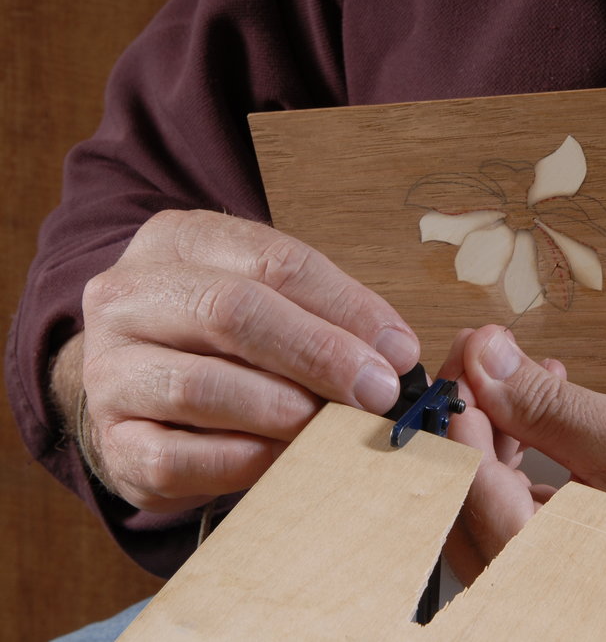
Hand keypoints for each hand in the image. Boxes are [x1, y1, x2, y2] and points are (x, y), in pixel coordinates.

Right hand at [75, 209, 419, 512]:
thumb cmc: (223, 340)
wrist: (141, 387)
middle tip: (377, 392)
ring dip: (284, 412)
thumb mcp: (271, 299)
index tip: (398, 350)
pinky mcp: (111, 441)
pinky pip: (177, 458)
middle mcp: (129, 297)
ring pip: (200, 387)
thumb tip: (395, 353)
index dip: (346, 307)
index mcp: (178, 241)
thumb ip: (328, 314)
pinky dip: (243, 462)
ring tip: (335, 429)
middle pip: (233, 313)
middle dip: (320, 355)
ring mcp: (108, 370)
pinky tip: (285, 461)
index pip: (273, 261)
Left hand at [442, 325, 605, 626]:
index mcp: (540, 567)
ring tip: (525, 378)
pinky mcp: (559, 567)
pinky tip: (542, 417)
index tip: (469, 353)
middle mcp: (531, 585)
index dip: (459, 405)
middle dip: (472, 415)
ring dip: (494, 434)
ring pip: (484, 499)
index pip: (463, 479)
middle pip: (461, 493)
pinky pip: (514, 511)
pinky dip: (517, 460)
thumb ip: (544, 404)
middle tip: (487, 359)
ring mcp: (543, 581)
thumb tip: (485, 358)